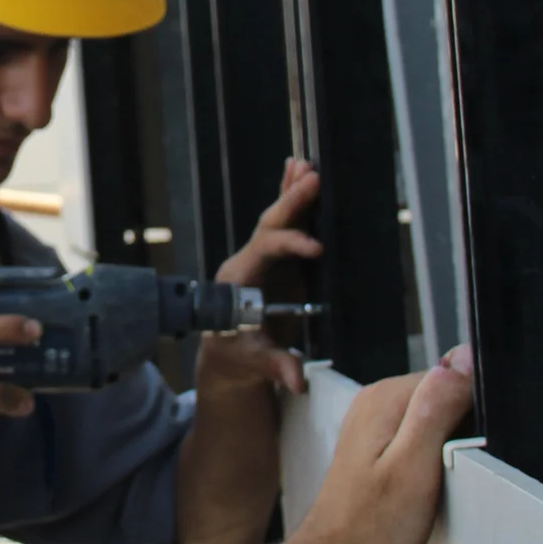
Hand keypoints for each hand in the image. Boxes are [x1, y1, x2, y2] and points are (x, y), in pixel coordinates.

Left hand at [201, 157, 323, 401]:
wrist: (227, 354)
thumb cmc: (236, 354)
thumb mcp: (254, 362)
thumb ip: (274, 365)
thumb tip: (297, 379)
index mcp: (239, 279)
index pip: (264, 252)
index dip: (289, 246)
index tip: (315, 248)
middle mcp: (248, 261)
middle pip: (268, 225)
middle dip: (289, 202)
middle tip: (311, 177)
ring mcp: (262, 259)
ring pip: (275, 219)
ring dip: (290, 192)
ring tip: (306, 165)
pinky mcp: (275, 261)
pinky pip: (282, 225)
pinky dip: (290, 199)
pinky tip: (298, 171)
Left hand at [274, 350, 475, 543]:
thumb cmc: (371, 533)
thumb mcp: (416, 466)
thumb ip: (437, 407)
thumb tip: (463, 359)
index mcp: (384, 400)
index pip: (452, 376)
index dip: (471, 414)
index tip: (462, 450)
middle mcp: (374, 407)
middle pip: (443, 398)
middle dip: (460, 433)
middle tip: (444, 475)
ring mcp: (373, 430)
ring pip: (435, 423)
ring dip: (447, 452)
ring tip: (432, 486)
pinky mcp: (377, 455)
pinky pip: (421, 444)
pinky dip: (432, 465)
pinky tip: (425, 491)